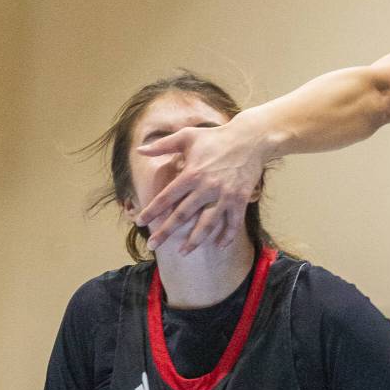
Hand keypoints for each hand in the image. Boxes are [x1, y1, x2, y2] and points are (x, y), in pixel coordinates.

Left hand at [136, 115, 267, 253]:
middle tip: (152, 246)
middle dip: (165, 232)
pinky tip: (219, 246)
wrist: (251, 138)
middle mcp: (206, 187)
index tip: (139, 222)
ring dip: (194, 241)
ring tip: (182, 253)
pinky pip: (233, 223)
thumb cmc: (215, 137)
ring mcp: (224, 196)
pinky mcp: (240, 200)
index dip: (151, 211)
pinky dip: (227, 236)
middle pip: (182, 215)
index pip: (166, 197)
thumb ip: (162, 145)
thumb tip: (139, 150)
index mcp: (191, 174)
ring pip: (207, 224)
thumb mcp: (187, 136)